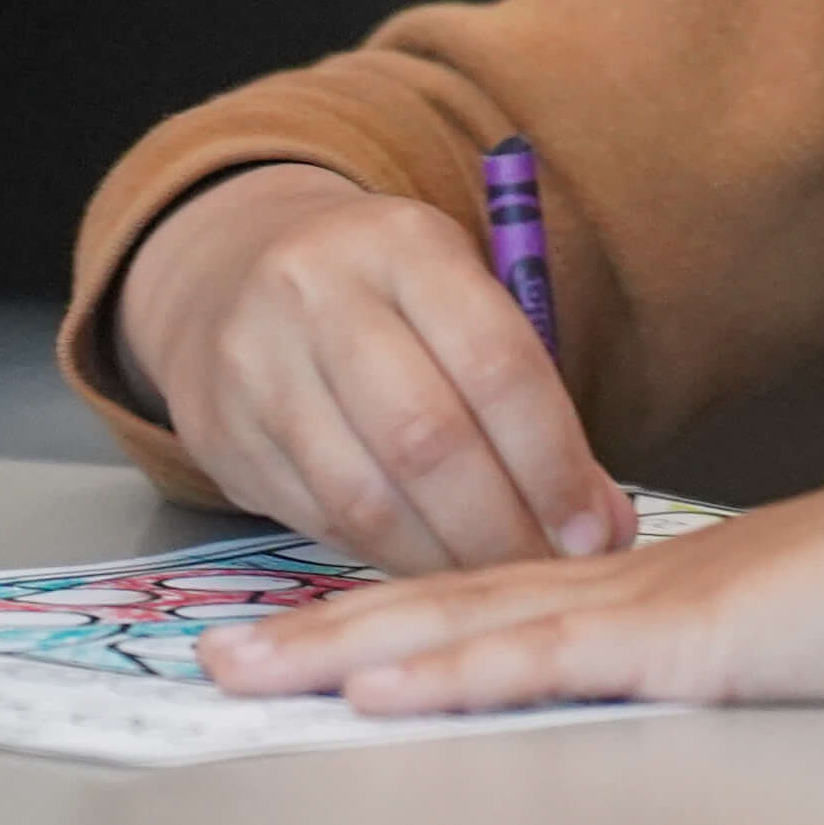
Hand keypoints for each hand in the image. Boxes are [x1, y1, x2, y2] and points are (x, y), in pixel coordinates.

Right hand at [114, 162, 634, 575]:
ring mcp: (257, 363)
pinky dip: (388, 558)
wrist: (230, 269)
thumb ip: (528, 399)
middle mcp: (318, 291)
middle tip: (547, 571)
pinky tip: (430, 567)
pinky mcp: (221, 433)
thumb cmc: (385, 300)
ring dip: (444, 559)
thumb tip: (602, 525)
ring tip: (494, 581)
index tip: (595, 531)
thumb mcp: (456, 301)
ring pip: (366, 497)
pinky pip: (320, 520)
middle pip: (427, 439)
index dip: (553, 462)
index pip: (496, 363)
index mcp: (405, 243)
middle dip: (501, 526)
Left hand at [200, 438, 823, 713]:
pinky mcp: (684, 644)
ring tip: (243, 671)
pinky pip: (539, 660)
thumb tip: (732, 671)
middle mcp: (634, 584)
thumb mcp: (819, 632)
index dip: (397, 617)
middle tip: (221, 656)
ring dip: (342, 651)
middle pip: (447, 604)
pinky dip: (443, 673)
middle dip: (324, 631)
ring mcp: (652, 607)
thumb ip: (757, 648)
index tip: (314, 641)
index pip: (499, 599)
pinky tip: (368, 688)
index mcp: (664, 584)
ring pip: (461, 627)